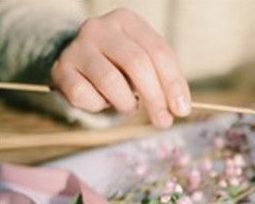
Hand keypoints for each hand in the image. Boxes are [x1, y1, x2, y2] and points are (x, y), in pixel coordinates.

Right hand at [51, 8, 190, 126]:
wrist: (78, 61)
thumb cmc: (120, 64)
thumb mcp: (146, 63)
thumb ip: (165, 81)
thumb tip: (181, 108)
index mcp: (127, 21)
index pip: (158, 51)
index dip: (173, 83)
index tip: (182, 109)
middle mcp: (100, 28)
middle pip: (137, 63)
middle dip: (155, 98)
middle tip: (163, 121)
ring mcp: (77, 47)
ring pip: (111, 81)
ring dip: (126, 103)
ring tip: (129, 106)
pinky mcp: (61, 69)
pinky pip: (85, 95)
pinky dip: (99, 106)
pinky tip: (102, 100)